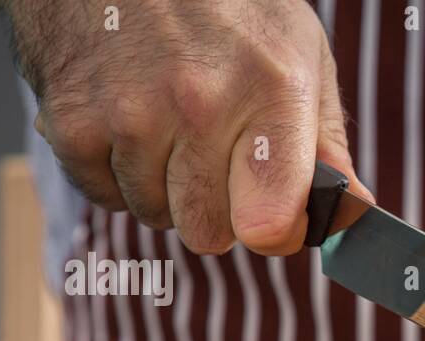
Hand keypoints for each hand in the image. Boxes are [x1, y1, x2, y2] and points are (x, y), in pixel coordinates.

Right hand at [3, 0, 371, 254]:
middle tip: (214, 152)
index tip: (272, 214)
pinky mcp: (72, 122)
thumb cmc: (225, 7)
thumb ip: (327, 143)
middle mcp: (198, 105)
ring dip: (163, 186)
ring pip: (155, 215)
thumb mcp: (298, 54)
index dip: (273, 232)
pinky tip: (128, 118)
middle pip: (207, 233)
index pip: (268, 221)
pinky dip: (116, 171)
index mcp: (268, 92)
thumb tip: (353, 210)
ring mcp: (129, 115)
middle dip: (215, 208)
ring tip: (167, 121)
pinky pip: (104, 195)